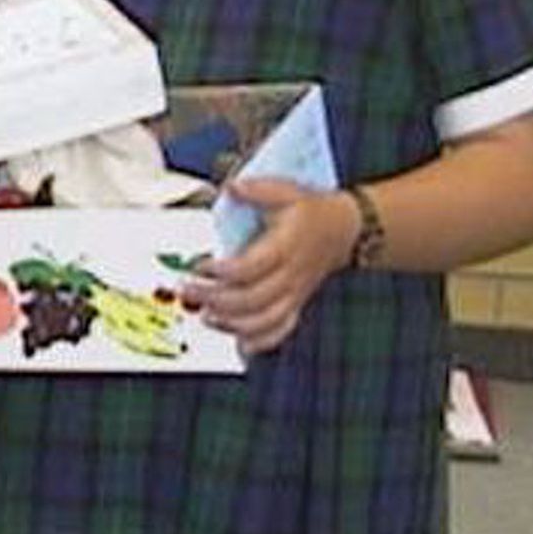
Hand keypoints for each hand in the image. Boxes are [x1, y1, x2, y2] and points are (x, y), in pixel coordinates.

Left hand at [186, 177, 361, 354]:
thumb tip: (232, 188)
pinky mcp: (296, 304)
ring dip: (232, 324)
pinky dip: (260, 341)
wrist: (345, 229)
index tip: (199, 266)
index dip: (221, 272)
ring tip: (204, 316)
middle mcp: (290, 276)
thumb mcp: (287, 192)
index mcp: (285, 248)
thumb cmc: (312, 211)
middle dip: (214, 299)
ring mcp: (294, 293)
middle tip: (187, 291)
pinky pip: (281, 331)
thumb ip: (257, 190)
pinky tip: (240, 345)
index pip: (249, 268)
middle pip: (251, 299)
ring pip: (264, 321)